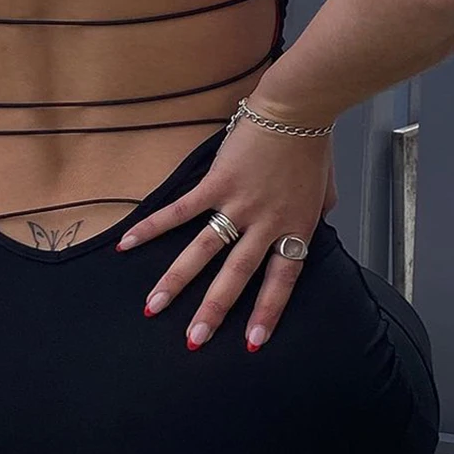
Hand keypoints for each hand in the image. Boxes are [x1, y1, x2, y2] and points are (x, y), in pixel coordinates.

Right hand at [117, 110, 334, 351]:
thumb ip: (317, 214)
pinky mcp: (215, 183)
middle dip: (213, 310)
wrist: (297, 110)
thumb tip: (317, 224)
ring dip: (177, 281)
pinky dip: (153, 227)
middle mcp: (265, 224)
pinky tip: (128, 243)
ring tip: (154, 306)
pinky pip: (181, 211)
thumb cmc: (312, 146)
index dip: (267, 312)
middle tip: (193, 340)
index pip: (281, 280)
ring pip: (204, 252)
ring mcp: (238, 205)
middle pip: (237, 276)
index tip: (252, 343)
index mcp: (294, 228)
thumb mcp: (325, 190)